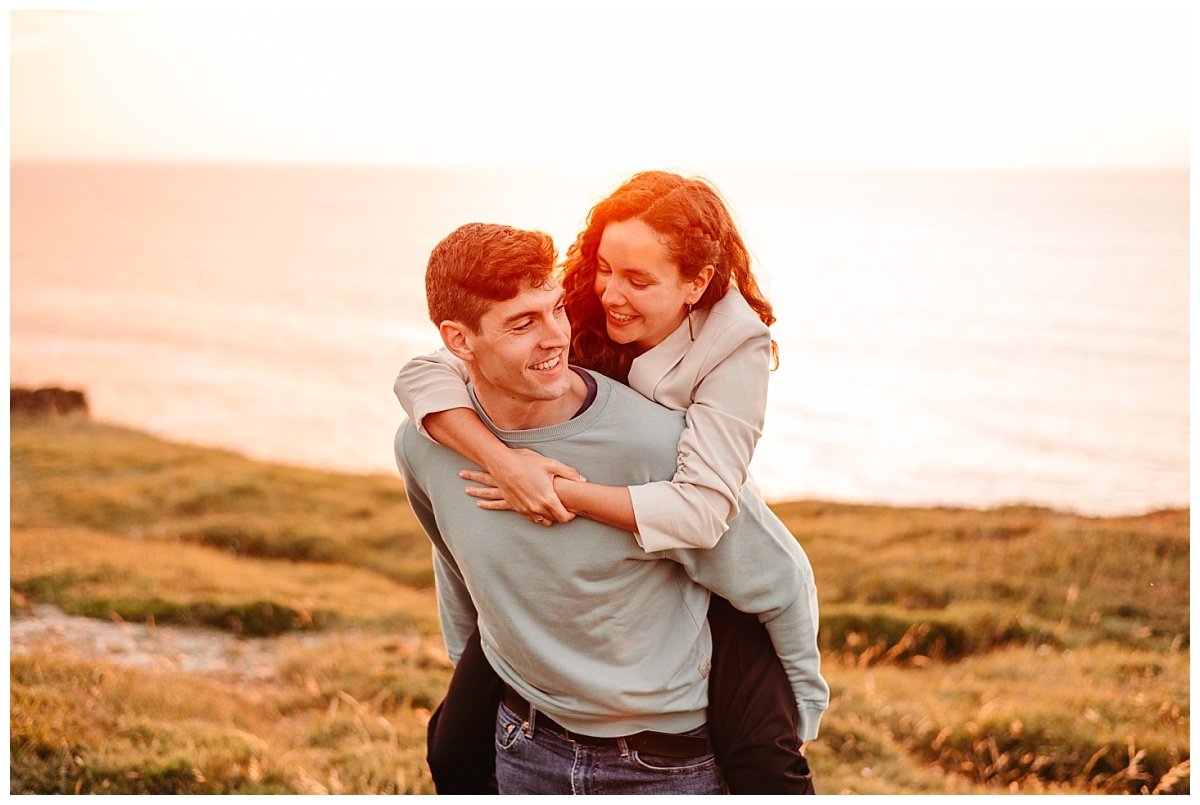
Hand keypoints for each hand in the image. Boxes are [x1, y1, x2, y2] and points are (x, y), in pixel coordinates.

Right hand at [461, 448, 584, 525]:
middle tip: (565, 506)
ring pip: (543, 521)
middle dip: (562, 514)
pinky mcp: (518, 508)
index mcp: (548, 499)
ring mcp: (526, 510)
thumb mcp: (551, 464)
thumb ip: (569, 473)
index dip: (571, 515)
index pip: (564, 517)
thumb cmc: (526, 463)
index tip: (573, 509)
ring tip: (553, 506)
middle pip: (555, 520)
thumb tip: (583, 480)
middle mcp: (537, 508)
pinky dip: (538, 515)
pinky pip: (532, 518)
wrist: (502, 465)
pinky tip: (540, 505)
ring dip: (550, 516)